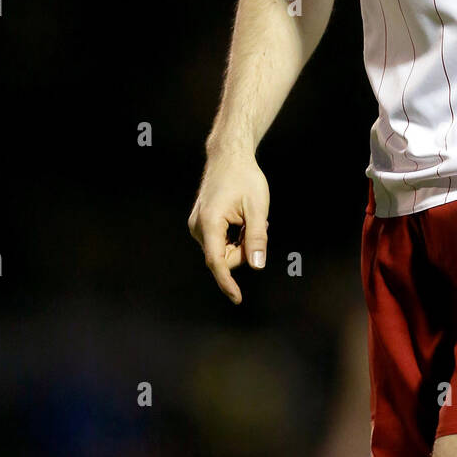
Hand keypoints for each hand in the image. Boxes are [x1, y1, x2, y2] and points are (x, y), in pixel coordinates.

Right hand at [187, 150, 269, 303]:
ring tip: (249, 218)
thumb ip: (257, 236)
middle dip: (244, 249)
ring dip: (240, 242)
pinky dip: (234, 237)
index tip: (237, 298)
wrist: (229, 158)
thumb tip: (257, 265)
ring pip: (223, 251)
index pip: (217, 261)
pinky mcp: (200, 225)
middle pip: (224, 257)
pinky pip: (219, 243)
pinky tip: (241, 219)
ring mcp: (197, 226)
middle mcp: (198, 227)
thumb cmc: (245, 178)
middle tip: (259, 224)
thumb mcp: (257, 207)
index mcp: (209, 222)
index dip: (227, 282)